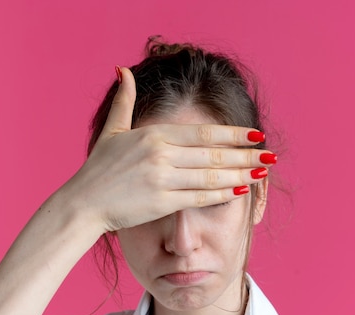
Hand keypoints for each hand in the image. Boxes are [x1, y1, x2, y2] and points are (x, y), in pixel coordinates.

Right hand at [59, 67, 274, 232]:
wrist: (83, 204)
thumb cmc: (98, 169)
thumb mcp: (112, 130)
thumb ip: (124, 100)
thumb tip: (123, 70)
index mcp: (154, 134)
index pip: (204, 132)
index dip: (234, 134)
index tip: (256, 136)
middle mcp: (161, 154)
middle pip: (214, 152)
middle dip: (246, 154)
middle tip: (271, 155)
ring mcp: (162, 179)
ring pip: (212, 175)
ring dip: (241, 174)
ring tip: (262, 172)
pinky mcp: (161, 202)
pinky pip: (199, 197)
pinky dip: (222, 193)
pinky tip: (240, 190)